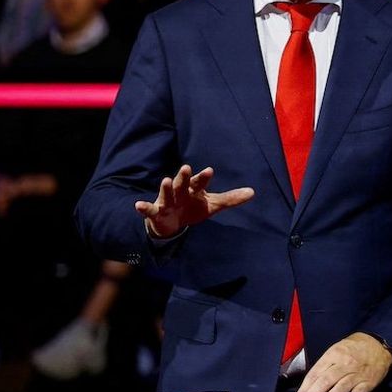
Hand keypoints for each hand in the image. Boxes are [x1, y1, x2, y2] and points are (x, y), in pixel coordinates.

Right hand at [133, 164, 253, 238]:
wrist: (173, 223)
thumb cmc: (193, 208)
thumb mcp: (213, 205)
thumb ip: (230, 198)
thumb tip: (253, 192)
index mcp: (194, 189)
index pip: (200, 182)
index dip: (204, 177)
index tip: (210, 171)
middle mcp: (179, 192)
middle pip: (182, 183)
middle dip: (184, 176)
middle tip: (187, 168)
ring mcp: (167, 201)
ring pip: (166, 193)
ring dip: (166, 187)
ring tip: (166, 180)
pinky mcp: (156, 212)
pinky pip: (149, 210)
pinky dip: (143, 208)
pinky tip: (138, 205)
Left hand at [293, 332, 391, 391]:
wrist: (379, 346)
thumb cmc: (354, 348)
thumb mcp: (336, 349)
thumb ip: (324, 365)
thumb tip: (309, 385)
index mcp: (334, 354)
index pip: (316, 372)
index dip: (305, 387)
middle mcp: (345, 364)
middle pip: (326, 380)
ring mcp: (357, 373)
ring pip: (341, 386)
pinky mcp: (368, 382)